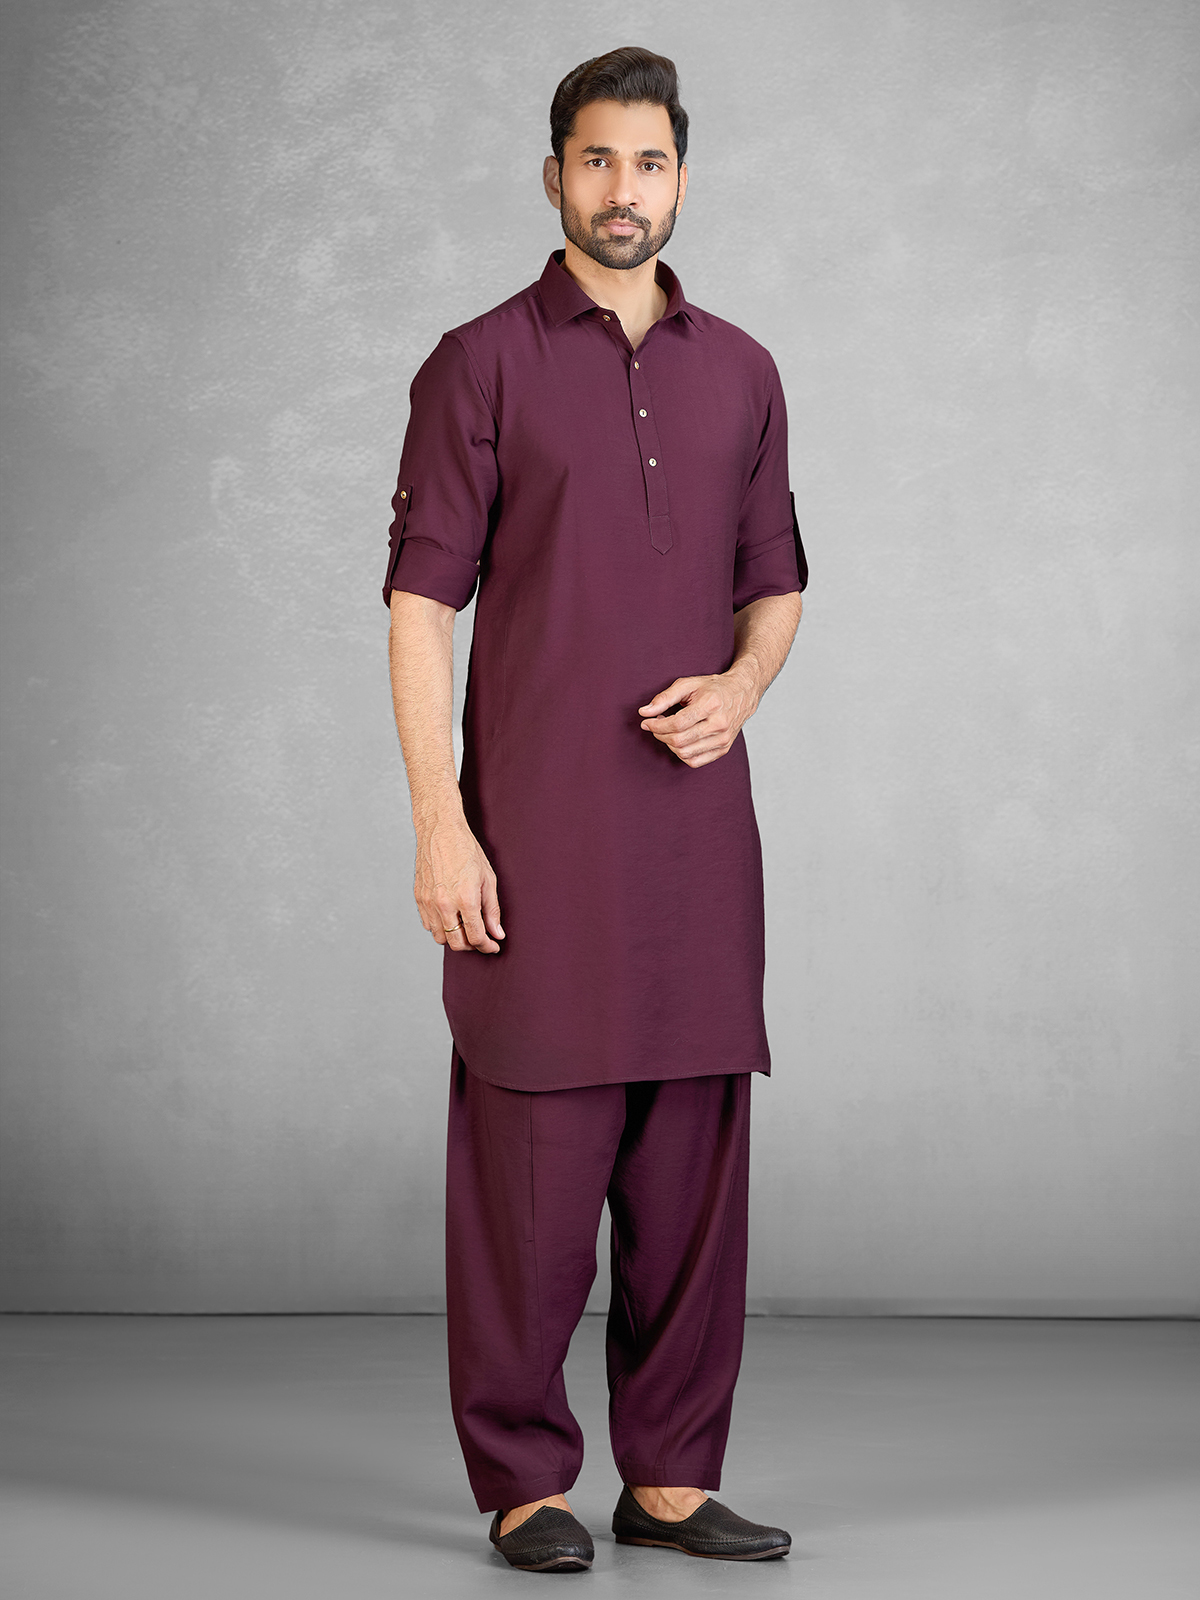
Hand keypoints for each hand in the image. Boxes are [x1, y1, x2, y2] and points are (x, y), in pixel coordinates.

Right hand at [414, 815, 503, 952]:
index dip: (487, 946)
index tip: (493, 946)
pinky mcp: (419, 898)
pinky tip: (450, 918)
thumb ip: (492, 910)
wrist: (440, 831)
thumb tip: (497, 933)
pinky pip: (428, 925)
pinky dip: (440, 927)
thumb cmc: (466, 850)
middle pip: (457, 943)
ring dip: (454, 938)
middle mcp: (444, 904)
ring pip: (440, 937)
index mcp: (465, 899)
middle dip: (472, 946)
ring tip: (465, 928)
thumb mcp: (488, 879)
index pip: (476, 937)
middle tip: (481, 939)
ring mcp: (429, 902)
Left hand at [638, 668, 758, 768]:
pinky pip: (695, 761)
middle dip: (660, 735)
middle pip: (680, 740)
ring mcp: (723, 739)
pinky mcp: (724, 749)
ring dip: (669, 744)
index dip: (657, 725)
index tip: (647, 722)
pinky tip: (679, 741)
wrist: (742, 693)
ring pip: (686, 753)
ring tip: (668, 731)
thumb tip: (644, 712)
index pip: (678, 723)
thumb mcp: (688, 684)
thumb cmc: (713, 688)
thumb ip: (665, 697)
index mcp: (711, 705)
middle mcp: (719, 724)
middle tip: (655, 725)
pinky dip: (681, 754)